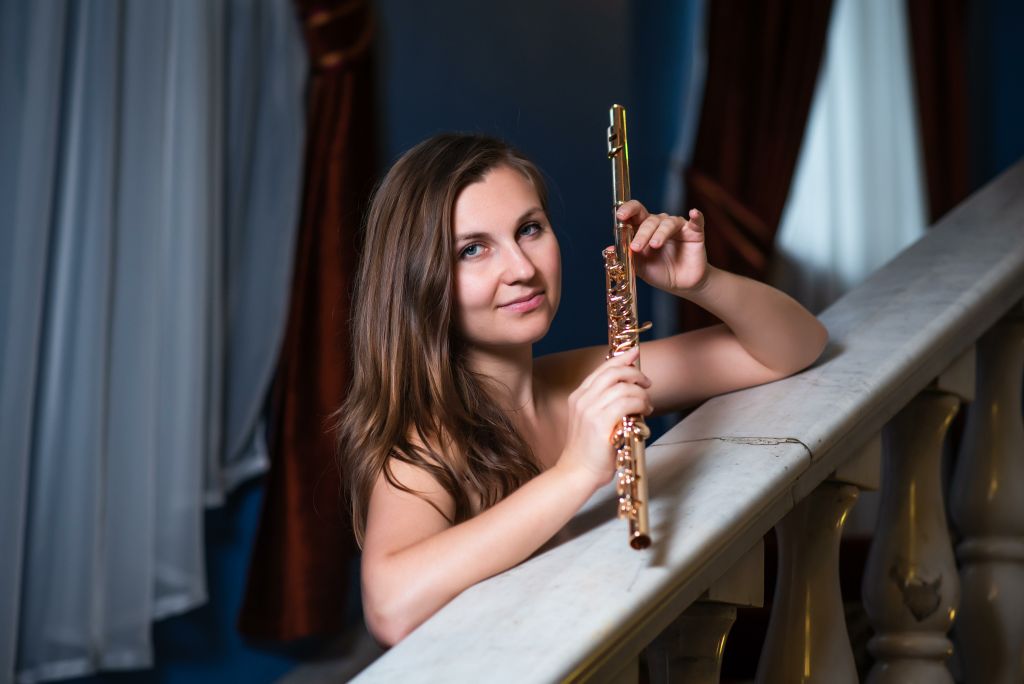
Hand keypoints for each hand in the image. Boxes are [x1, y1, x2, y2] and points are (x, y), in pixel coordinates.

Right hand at [555, 348, 652, 491]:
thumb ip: (607, 405)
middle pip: (613, 372)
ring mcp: (590, 410)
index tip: (635, 353)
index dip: (621, 358)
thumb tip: (632, 393)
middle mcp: (582, 399)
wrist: (577, 473)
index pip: (602, 369)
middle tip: (647, 384)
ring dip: (641, 393)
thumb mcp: (594, 422)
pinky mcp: (600, 422)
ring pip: (623, 387)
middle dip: (635, 373)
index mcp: (579, 396)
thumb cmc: (590, 452)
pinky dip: (640, 404)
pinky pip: (627, 402)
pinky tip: (645, 412)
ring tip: (647, 406)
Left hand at [614, 201, 707, 293]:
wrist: (681, 285)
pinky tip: (693, 213)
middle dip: (642, 233)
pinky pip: (696, 222)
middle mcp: (660, 224)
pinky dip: (696, 217)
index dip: (627, 210)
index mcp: (644, 228)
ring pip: (668, 223)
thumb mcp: (639, 266)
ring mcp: (678, 227)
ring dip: (660, 233)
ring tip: (654, 245)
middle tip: (636, 247)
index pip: (635, 213)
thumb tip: (608, 249)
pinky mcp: (694, 233)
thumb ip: (626, 256)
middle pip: (650, 220)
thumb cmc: (659, 272)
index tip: (620, 216)